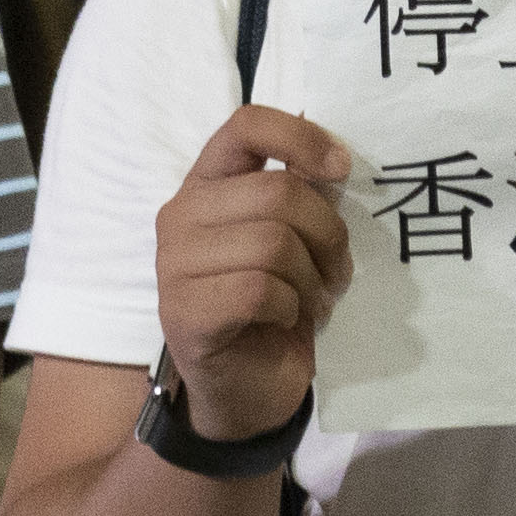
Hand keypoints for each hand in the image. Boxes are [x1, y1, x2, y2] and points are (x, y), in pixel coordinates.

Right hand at [154, 105, 351, 443]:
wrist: (246, 389)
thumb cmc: (274, 306)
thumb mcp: (296, 240)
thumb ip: (305, 194)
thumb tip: (335, 159)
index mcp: (207, 184)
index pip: (246, 125)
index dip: (301, 137)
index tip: (341, 169)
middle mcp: (181, 214)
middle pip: (278, 193)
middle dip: (326, 235)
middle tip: (335, 271)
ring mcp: (174, 264)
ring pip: (273, 243)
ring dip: (311, 278)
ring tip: (312, 301)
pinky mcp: (183, 312)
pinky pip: (259, 290)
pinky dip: (288, 308)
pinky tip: (283, 320)